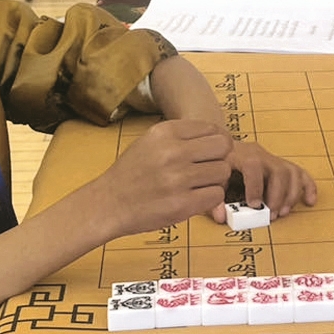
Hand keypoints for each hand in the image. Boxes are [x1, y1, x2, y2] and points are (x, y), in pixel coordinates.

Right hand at [99, 120, 233, 234]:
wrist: (108, 203)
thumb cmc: (132, 174)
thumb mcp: (151, 141)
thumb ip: (182, 137)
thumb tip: (219, 137)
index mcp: (165, 132)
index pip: (214, 129)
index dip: (216, 143)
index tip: (210, 154)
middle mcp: (172, 152)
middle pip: (224, 148)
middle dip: (219, 159)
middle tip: (207, 170)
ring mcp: (178, 179)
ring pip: (223, 172)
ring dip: (215, 181)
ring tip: (196, 186)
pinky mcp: (182, 204)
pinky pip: (216, 195)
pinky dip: (209, 199)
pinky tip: (194, 198)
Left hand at [208, 141, 318, 223]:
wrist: (223, 147)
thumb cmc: (218, 165)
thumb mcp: (213, 180)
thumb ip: (214, 199)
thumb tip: (221, 217)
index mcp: (242, 155)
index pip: (253, 166)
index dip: (256, 186)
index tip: (254, 204)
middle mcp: (260, 155)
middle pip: (278, 170)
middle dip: (278, 195)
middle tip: (272, 214)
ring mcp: (273, 159)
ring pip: (291, 172)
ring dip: (291, 194)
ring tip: (283, 212)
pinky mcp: (282, 165)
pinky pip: (300, 173)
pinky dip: (307, 187)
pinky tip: (309, 201)